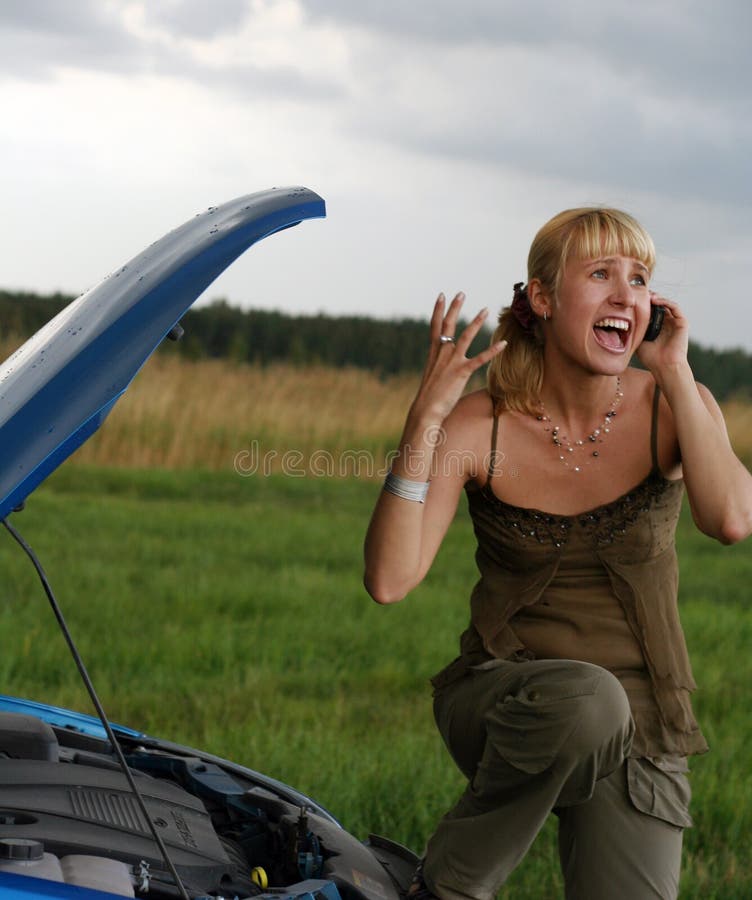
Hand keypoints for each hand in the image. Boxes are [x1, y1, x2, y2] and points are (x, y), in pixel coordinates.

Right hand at [411, 292, 505, 424]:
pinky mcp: (461, 373)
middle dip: (454, 308)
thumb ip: (440, 369)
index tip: (441, 296)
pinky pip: (479, 359)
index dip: (438, 310)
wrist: (425, 410)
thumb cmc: (429, 398)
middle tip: (461, 293)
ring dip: (476, 322)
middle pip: (447, 326)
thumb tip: (444, 369)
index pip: (435, 327)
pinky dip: (492, 351)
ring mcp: (451, 362)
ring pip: (465, 337)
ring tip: (485, 310)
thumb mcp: (433, 378)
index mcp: (434, 354)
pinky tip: (503, 343)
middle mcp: (441, 354)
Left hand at [636, 292, 689, 374]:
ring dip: (656, 297)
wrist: (665, 367)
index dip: (642, 303)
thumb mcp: (638, 340)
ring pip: (666, 303)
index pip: (650, 310)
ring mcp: (675, 322)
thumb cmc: (651, 357)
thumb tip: (618, 321)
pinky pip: (674, 307)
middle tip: (639, 292)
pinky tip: (655, 300)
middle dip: (649, 297)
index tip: (632, 298)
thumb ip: (633, 329)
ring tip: (646, 295)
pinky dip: (665, 301)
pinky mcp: (682, 323)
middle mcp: (667, 322)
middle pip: (658, 304)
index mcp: (657, 326)